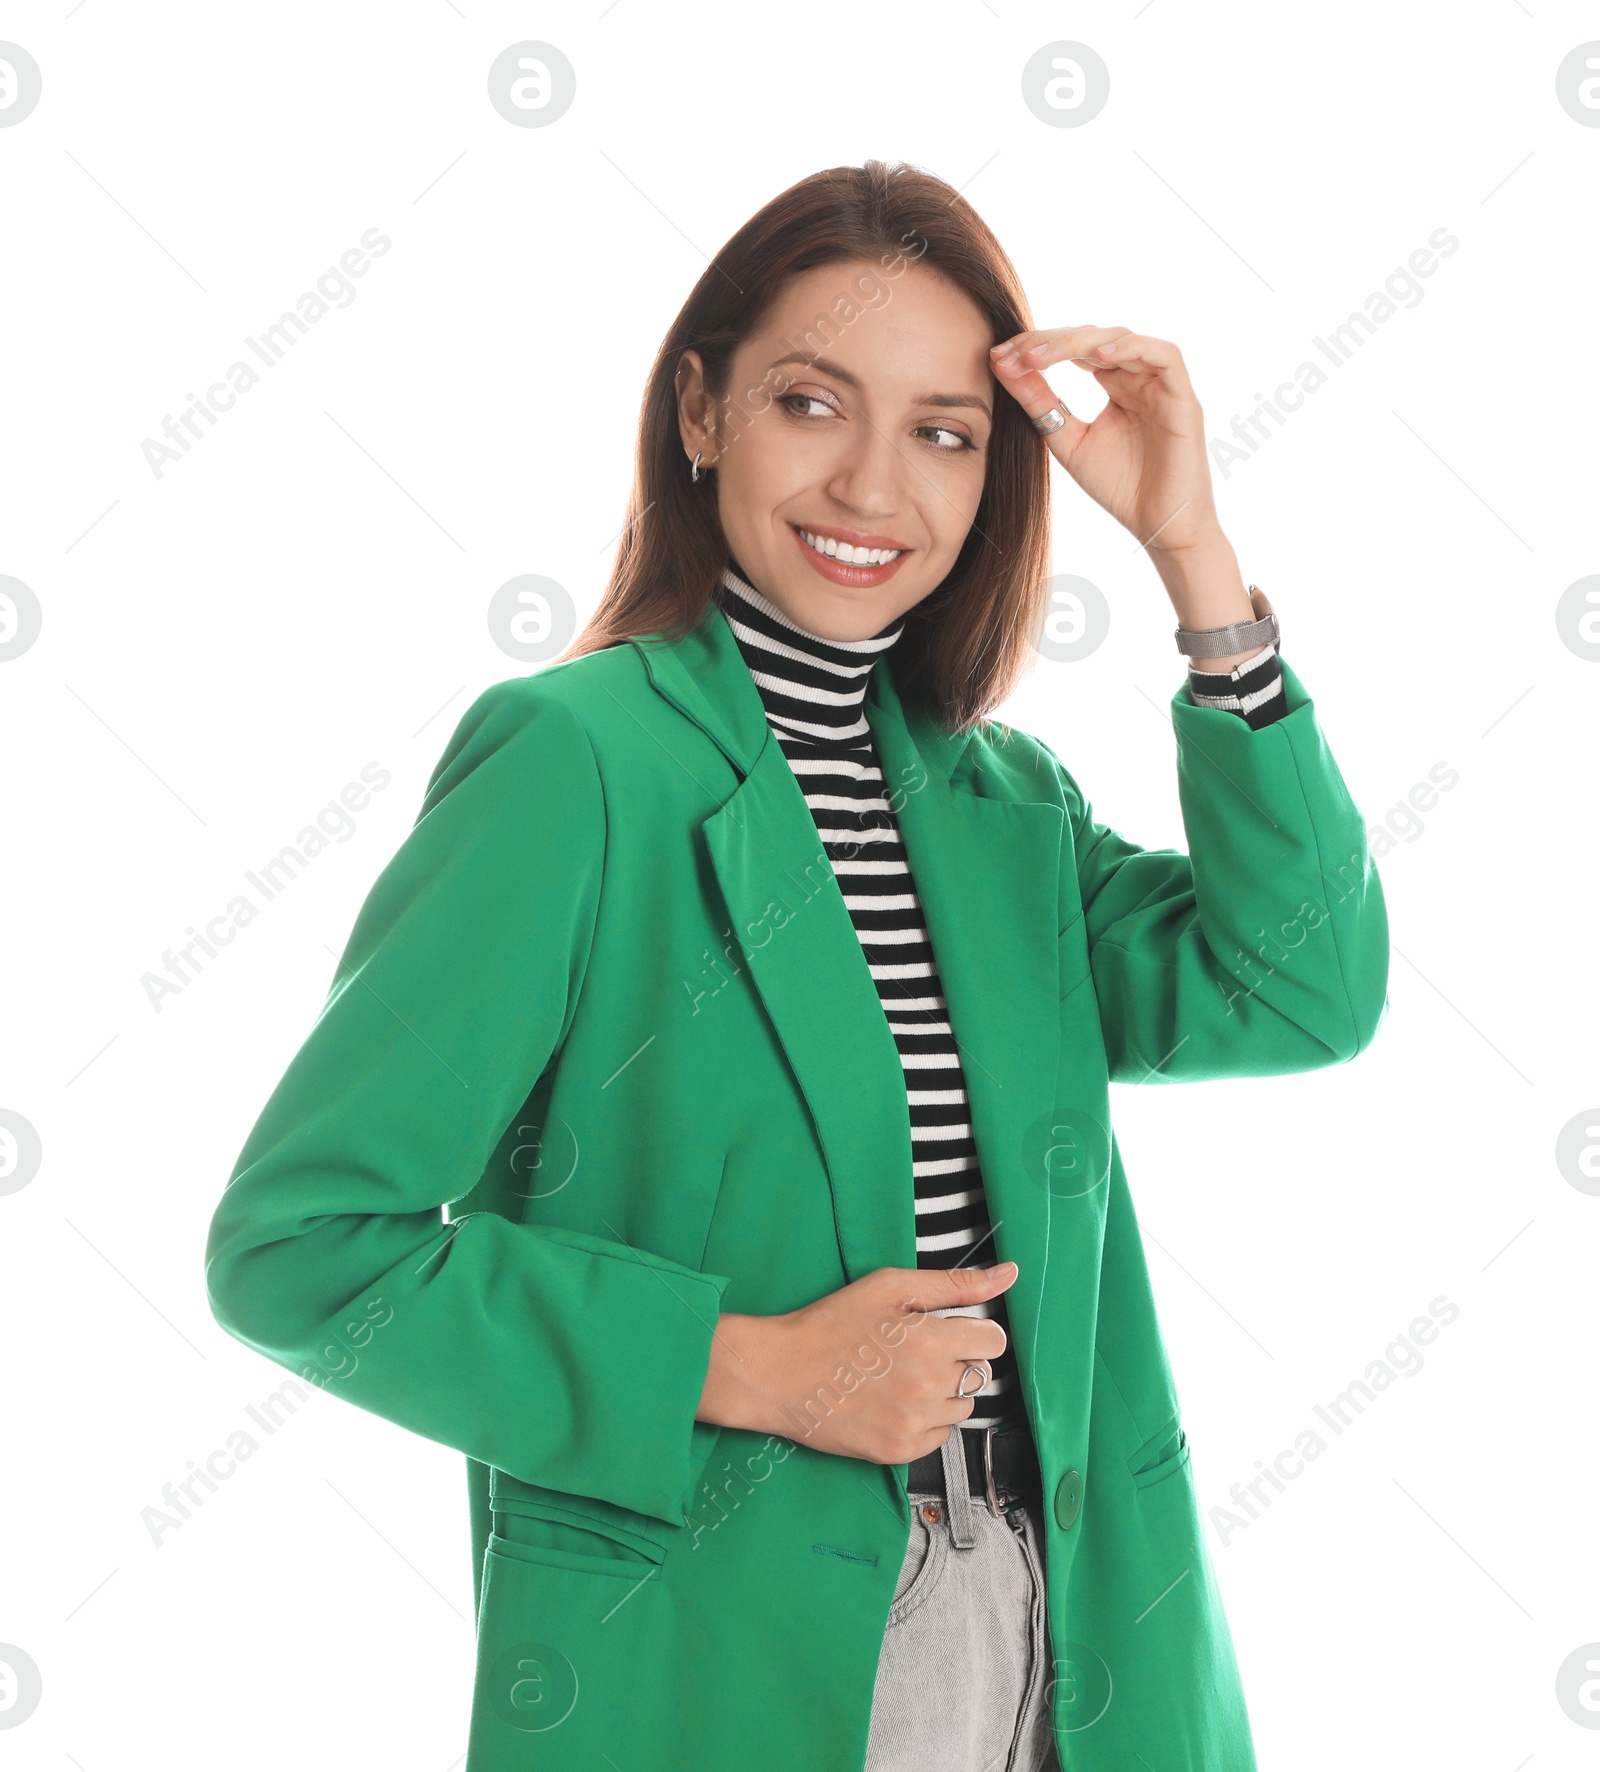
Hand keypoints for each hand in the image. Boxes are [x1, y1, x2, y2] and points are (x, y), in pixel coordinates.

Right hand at [697, 1261, 1019, 1464]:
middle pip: (979, 1373)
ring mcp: (914, 1423)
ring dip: (943, 1391)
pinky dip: (925, 1419)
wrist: (779, 1374)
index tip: (949, 1329)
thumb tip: (1007, 1274)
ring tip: (901, 1376)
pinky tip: (893, 1400)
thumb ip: (954, 1283)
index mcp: (930, 1342)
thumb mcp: (889, 1287)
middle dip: (957, 1358)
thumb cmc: (830, 1324)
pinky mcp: (899, 1451)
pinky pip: (939, 1436)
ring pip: (962, 1406)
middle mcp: (928, 1387)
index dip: (973, 1330)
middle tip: (916, 1350)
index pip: (994, 1341)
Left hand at [990, 324, 1222, 561]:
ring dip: (1079, 341)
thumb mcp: (1067, 440)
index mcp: (1115, 385)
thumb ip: (1040, 404)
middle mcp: (1138, 377)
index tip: (1000, 356)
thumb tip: (1003, 365)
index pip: (1075, 349)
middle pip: (1093, 337)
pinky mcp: (1184, 398)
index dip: (1038, 346)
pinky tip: (1098, 356)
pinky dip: (1132, 349)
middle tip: (1015, 351)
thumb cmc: (1121, 487)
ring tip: (1041, 355)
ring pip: (1123, 339)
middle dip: (1050, 341)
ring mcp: (1162, 385)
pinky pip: (1165, 357)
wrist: (1160, 528)